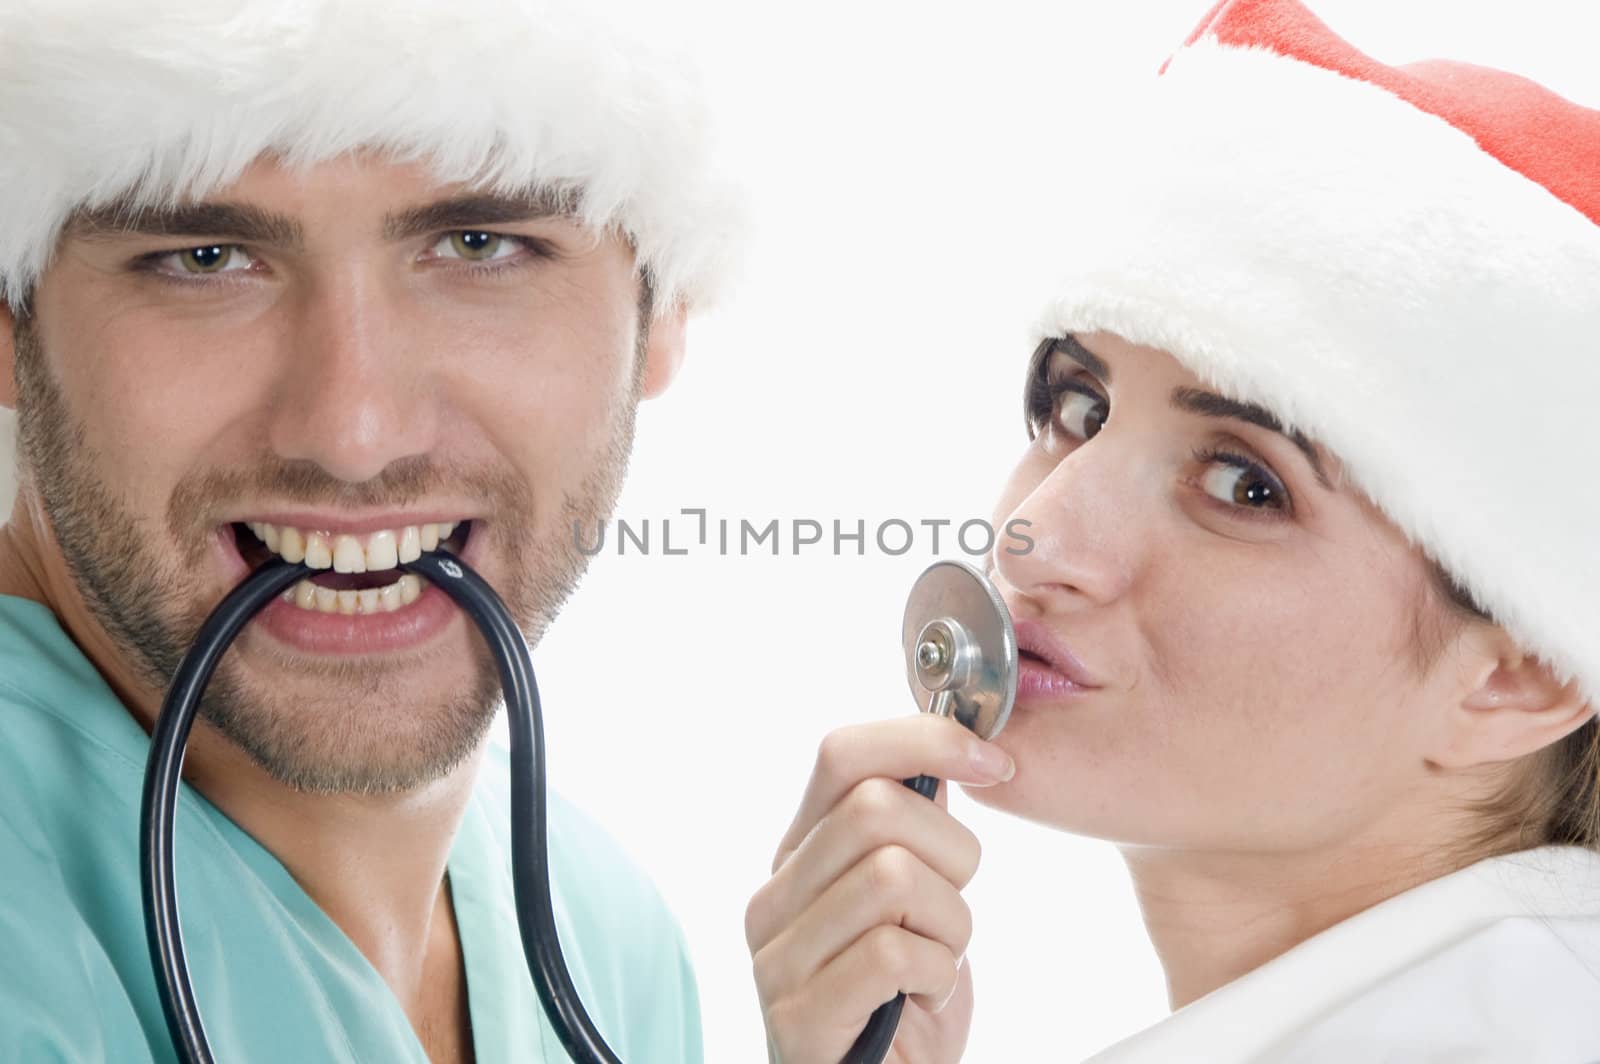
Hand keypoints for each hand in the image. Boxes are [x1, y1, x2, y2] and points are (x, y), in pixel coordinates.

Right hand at [745, 716, 1014, 1063]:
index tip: (992, 761)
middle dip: (952, 855)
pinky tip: (922, 996)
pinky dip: (936, 974)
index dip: (926, 740)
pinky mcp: (800, 1014)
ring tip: (936, 960)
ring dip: (948, 925)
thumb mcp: (914, 898)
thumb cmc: (903, 997)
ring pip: (892, 877)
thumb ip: (914, 828)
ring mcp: (778, 956)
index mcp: (800, 852)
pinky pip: (892, 952)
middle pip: (876, 809)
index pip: (843, 753)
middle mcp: (774, 895)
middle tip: (952, 908)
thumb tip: (952, 750)